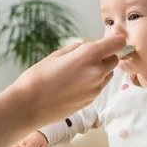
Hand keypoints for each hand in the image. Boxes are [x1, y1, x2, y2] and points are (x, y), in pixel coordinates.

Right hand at [9, 35, 124, 127]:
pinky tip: (75, 84)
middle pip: (114, 59)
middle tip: (87, 57)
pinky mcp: (91, 101)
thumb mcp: (56, 55)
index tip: (106, 41)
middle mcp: (97, 72)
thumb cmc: (38, 77)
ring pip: (108, 74)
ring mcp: (95, 89)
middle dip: (105, 56)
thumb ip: (76, 49)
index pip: (118, 43)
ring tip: (79, 72)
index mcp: (89, 56)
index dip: (114, 40)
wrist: (29, 105)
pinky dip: (93, 82)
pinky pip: (99, 86)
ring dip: (100, 69)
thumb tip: (86, 47)